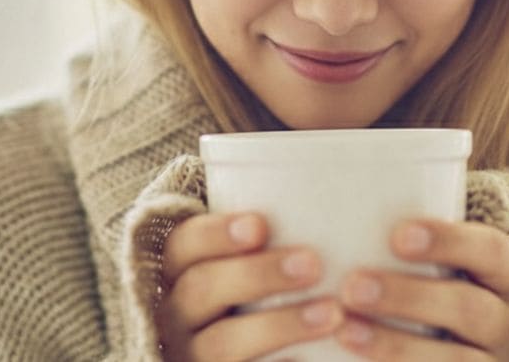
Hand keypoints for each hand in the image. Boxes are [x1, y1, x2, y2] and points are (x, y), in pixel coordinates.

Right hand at [157, 211, 343, 360]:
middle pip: (201, 290)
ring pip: (222, 344)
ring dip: (279, 326)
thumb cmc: (249, 288)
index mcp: (178, 271)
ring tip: (332, 313)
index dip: (216, 234)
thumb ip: (270, 226)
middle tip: (313, 264)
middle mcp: (175, 314)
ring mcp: (191, 354)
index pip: (184, 245)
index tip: (260, 225)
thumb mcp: (243, 257)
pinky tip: (311, 361)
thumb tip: (333, 166)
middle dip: (257, 275)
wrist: (223, 355)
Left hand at [334, 219, 508, 360]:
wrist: (439, 350)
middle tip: (352, 287)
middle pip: (472, 308)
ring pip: (460, 360)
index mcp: (503, 275)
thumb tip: (328, 206)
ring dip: (399, 345)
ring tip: (347, 331)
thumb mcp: (425, 268)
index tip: (396, 237)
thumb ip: (395, 245)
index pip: (491, 251)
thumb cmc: (419, 293)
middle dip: (410, 298)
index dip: (449, 242)